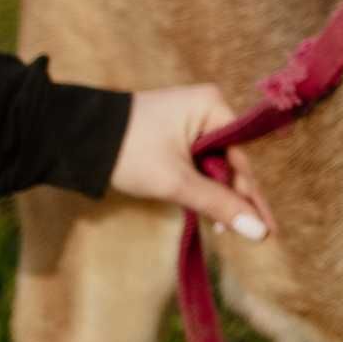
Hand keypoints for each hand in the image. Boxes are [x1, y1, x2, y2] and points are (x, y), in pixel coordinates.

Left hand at [108, 85, 274, 240]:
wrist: (74, 136)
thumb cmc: (129, 152)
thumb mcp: (175, 182)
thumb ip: (218, 205)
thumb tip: (259, 231)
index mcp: (214, 106)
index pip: (241, 159)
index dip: (251, 197)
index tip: (268, 230)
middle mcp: (208, 107)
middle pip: (230, 162)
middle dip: (234, 198)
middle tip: (250, 235)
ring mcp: (191, 118)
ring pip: (214, 164)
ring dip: (216, 194)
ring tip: (222, 229)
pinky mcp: (175, 131)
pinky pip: (198, 160)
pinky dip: (200, 185)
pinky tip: (206, 210)